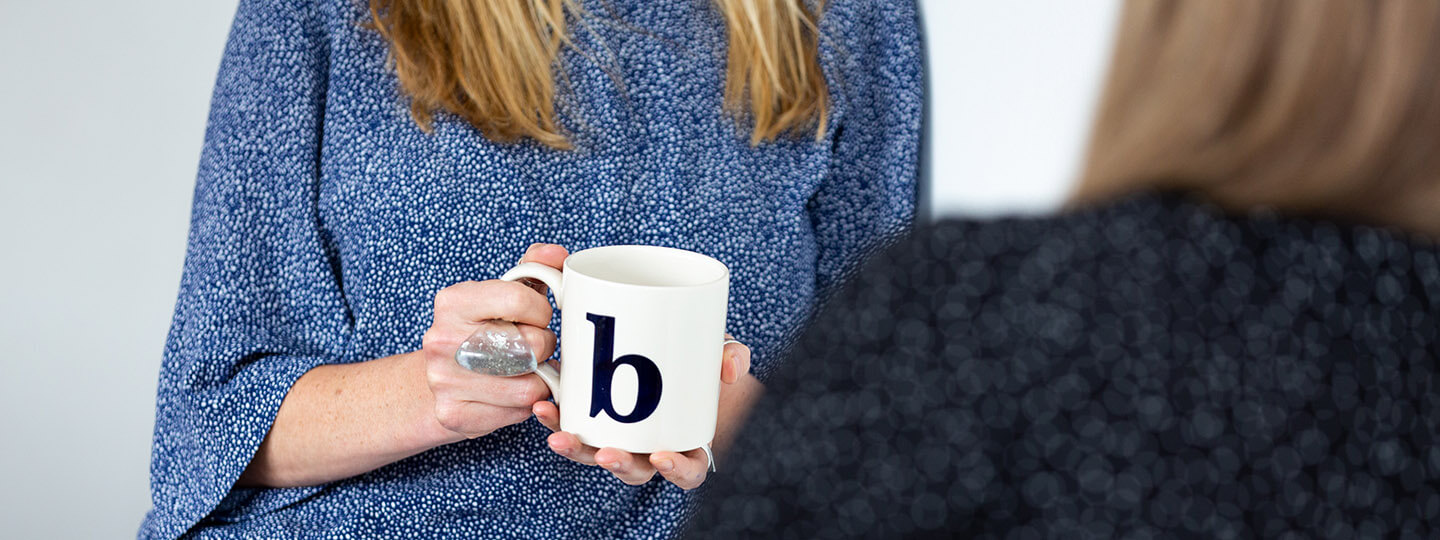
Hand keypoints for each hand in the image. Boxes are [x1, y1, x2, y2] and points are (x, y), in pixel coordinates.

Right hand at [421, 244, 569, 439]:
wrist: (439, 376)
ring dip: (538, 380)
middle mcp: (443, 340)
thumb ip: (534, 268)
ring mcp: (444, 380)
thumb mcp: (503, 292)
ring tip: (526, 370)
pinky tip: (513, 391)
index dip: (542, 311)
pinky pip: (517, 413)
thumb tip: (558, 255)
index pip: (520, 299)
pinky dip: (525, 405)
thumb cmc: (483, 328)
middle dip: (543, 347)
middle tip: (533, 347)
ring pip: (528, 387)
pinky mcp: (453, 414)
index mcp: (453, 302)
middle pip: (530, 346)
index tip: (538, 317)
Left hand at [533, 335, 752, 488]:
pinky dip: (557, 420)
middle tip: (604, 452)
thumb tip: (729, 366)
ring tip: (558, 434)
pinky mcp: (591, 415)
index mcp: (687, 441)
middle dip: (616, 464)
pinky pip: (573, 428)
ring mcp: (619, 434)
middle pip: (634, 470)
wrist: (674, 348)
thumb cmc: (701, 362)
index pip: (687, 471)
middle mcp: (650, 446)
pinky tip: (544, 407)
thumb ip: (732, 357)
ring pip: (596, 455)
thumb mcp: (722, 356)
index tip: (660, 457)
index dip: (676, 471)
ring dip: (576, 449)